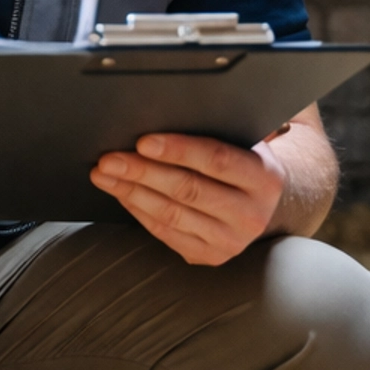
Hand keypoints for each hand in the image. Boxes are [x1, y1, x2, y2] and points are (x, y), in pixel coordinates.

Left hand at [90, 131, 287, 265]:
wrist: (263, 203)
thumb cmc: (242, 161)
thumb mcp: (242, 142)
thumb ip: (214, 130)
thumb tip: (160, 113)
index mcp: (265, 178)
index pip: (217, 160)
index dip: (177, 150)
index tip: (143, 141)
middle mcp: (252, 214)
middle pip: (188, 190)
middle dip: (143, 172)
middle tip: (109, 158)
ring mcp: (231, 241)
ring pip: (172, 214)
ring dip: (131, 192)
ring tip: (104, 174)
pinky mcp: (210, 256)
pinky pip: (166, 233)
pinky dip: (139, 211)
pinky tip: (121, 193)